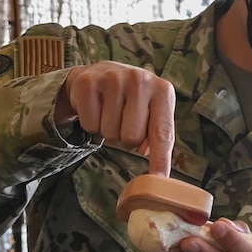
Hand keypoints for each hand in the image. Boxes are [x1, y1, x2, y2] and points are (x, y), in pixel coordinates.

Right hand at [53, 62, 175, 174]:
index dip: (160, 159)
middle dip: (126, 138)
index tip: (160, 178)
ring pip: (110, 133)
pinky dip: (91, 123)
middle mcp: (140, 80)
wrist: (101, 73)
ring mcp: (113, 79)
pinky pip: (90, 125)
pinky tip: (96, 107)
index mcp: (162, 90)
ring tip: (110, 112)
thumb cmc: (132, 100)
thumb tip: (148, 158)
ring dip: (108, 130)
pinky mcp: (88, 83)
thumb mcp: (151, 111)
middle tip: (124, 121)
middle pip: (132, 138)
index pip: (162, 133)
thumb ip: (156, 135)